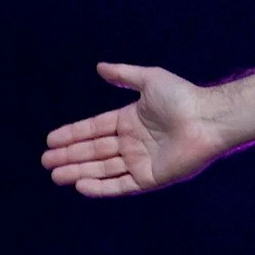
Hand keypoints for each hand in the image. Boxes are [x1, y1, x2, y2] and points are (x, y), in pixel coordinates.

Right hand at [41, 62, 226, 196]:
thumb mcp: (150, 79)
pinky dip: (101, 187)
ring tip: (55, 175)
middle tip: (46, 161)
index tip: (50, 139)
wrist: (208, 119)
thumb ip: (124, 75)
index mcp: (131, 120)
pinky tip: (81, 185)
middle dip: (69, 156)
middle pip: (94, 151)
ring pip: (102, 169)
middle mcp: (133, 142)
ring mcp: (141, 161)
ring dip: (78, 172)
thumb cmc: (183, 97)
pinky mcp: (151, 178)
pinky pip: (120, 185)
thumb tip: (100, 66)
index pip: (95, 129)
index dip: (72, 134)